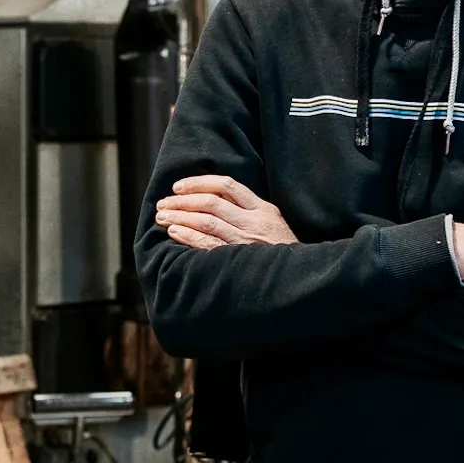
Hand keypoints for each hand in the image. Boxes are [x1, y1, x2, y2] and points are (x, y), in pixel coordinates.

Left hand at [156, 175, 298, 250]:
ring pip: (206, 221)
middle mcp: (255, 222)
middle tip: (163, 203)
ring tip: (162, 217)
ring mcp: (247, 242)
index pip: (227, 185)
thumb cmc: (283, 254)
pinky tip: (174, 232)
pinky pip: (208, 244)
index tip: (179, 187)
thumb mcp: (274, 225)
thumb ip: (249, 212)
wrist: (301, 279)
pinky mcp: (238, 261)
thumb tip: (213, 200)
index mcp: (264, 210)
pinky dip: (188, 236)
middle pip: (211, 203)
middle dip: (182, 201)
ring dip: (179, 217)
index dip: (199, 183)